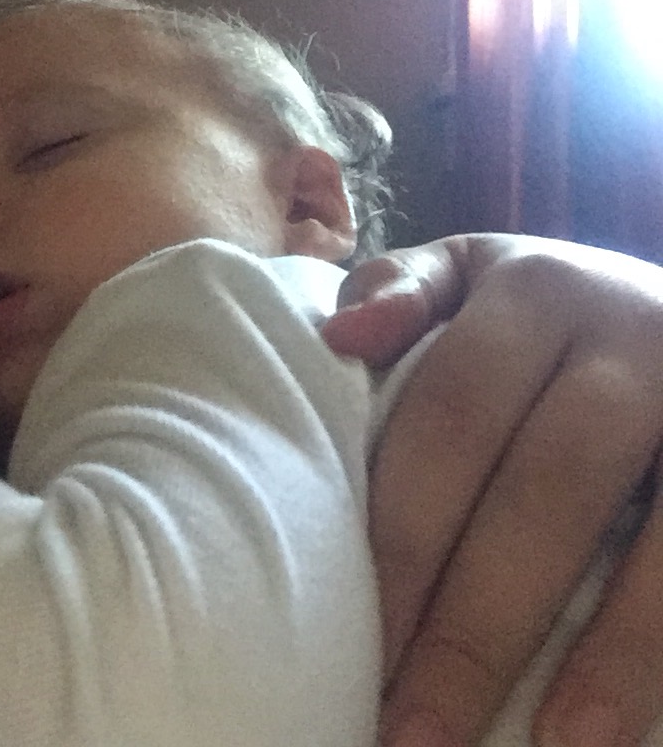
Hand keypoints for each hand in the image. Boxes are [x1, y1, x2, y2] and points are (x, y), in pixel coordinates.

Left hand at [323, 235, 662, 746]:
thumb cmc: (545, 310)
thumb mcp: (474, 273)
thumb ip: (405, 292)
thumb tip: (343, 336)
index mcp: (531, 293)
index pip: (449, 420)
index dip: (403, 536)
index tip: (355, 636)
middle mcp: (625, 337)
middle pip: (541, 490)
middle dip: (473, 618)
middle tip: (412, 729)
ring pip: (654, 539)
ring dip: (604, 653)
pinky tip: (625, 713)